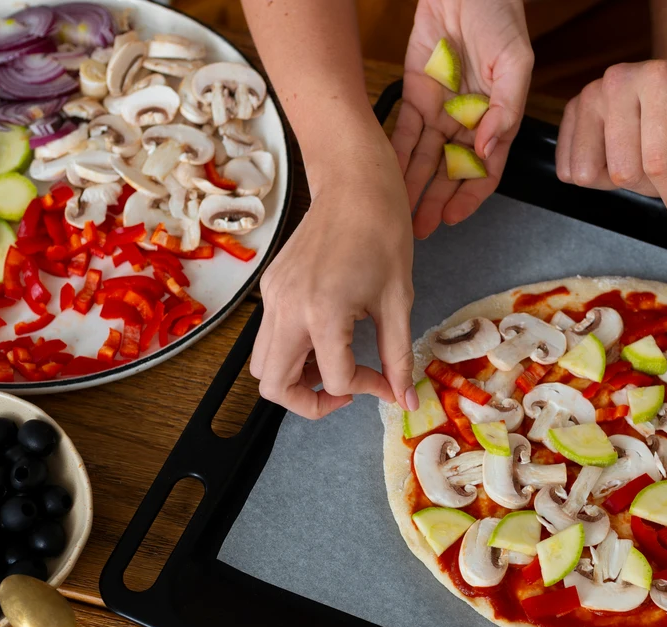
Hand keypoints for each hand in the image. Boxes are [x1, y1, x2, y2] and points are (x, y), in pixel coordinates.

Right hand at [250, 140, 416, 418]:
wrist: (354, 184)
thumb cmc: (384, 234)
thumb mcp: (398, 301)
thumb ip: (398, 357)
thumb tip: (405, 400)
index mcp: (323, 312)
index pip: (334, 380)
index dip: (366, 390)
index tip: (387, 380)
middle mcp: (286, 308)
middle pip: (272, 385)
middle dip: (309, 402)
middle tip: (345, 391)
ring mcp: (272, 297)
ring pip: (262, 365)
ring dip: (296, 378)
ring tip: (335, 364)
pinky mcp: (270, 287)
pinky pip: (268, 336)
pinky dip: (292, 352)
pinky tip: (326, 337)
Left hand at [392, 0, 532, 237]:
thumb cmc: (501, 19)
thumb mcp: (515, 64)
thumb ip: (506, 110)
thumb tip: (488, 151)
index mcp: (496, 120)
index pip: (484, 169)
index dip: (469, 197)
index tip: (453, 217)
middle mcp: (468, 122)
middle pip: (450, 172)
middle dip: (435, 201)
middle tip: (420, 227)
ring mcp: (440, 110)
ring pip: (424, 158)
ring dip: (412, 186)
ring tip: (399, 211)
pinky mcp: (415, 94)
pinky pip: (403, 131)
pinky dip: (394, 154)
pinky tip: (386, 175)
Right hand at [556, 60, 666, 237]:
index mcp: (665, 81)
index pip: (659, 163)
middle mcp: (620, 79)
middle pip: (625, 172)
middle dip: (653, 186)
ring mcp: (590, 94)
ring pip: (592, 174)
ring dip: (624, 181)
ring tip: (649, 157)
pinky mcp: (572, 112)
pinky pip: (571, 171)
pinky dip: (599, 177)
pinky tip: (624, 155)